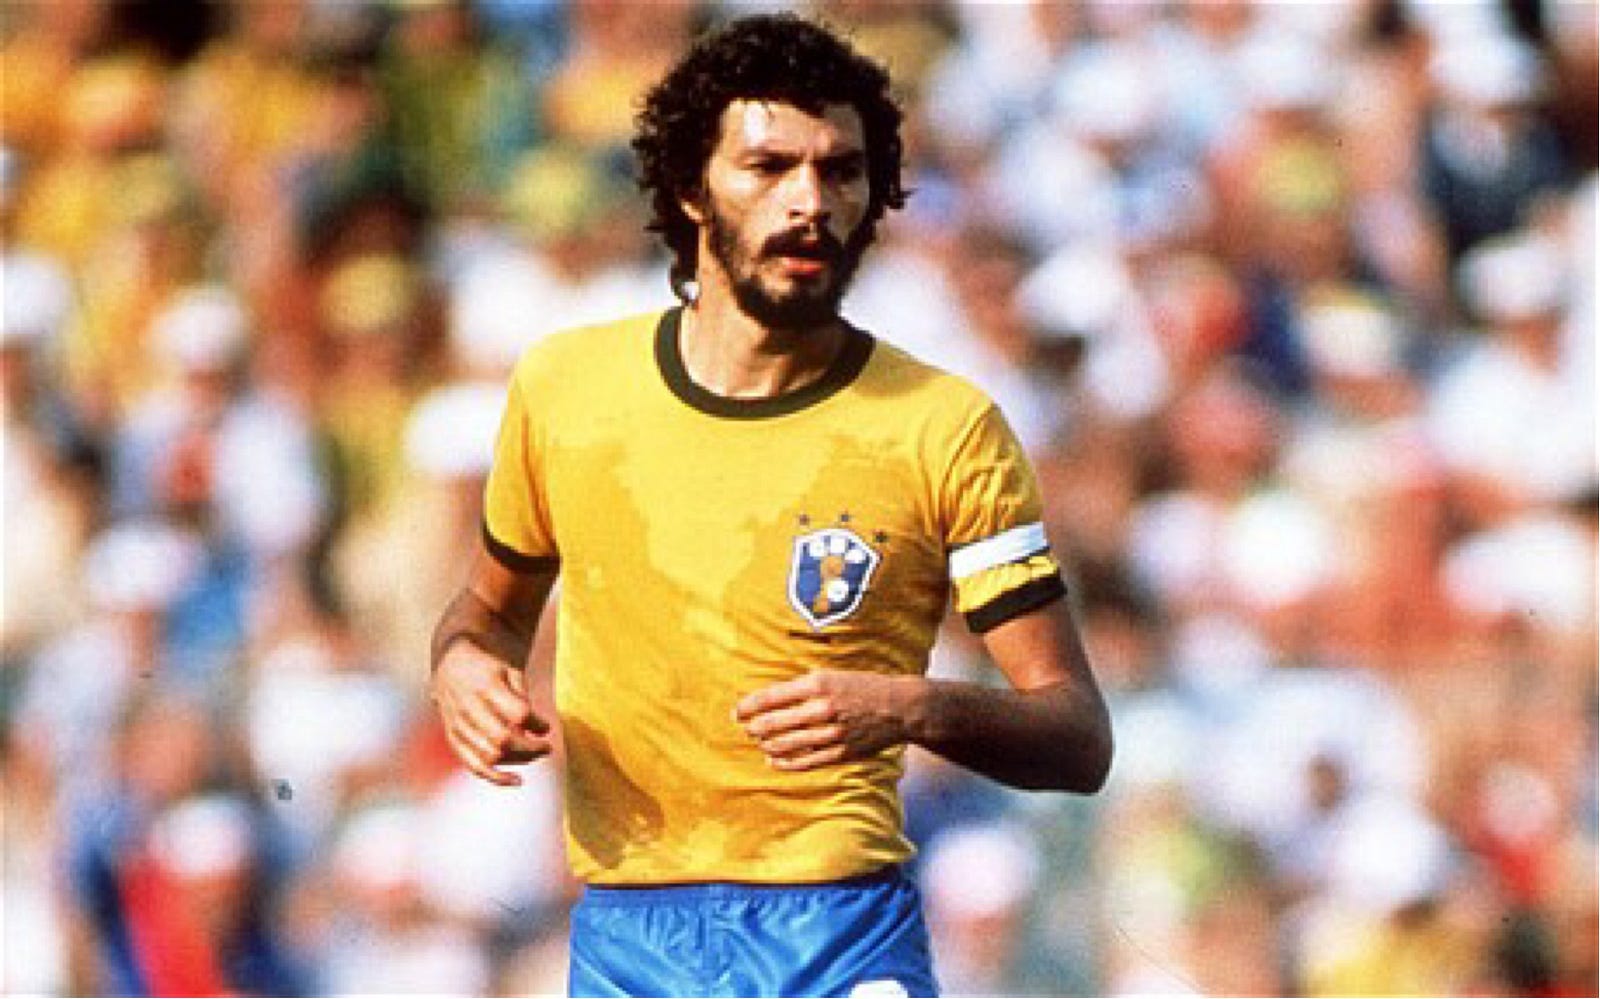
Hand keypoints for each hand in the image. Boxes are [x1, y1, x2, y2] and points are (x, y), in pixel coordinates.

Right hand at [430, 640, 551, 786]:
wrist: (454, 654)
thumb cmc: (491, 658)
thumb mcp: (511, 667)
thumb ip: (522, 697)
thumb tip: (538, 731)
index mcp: (485, 685)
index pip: (518, 715)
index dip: (537, 725)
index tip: (547, 727)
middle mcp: (468, 707)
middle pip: (503, 741)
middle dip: (531, 749)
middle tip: (548, 747)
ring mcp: (457, 723)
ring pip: (489, 756)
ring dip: (518, 761)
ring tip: (537, 756)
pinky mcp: (452, 735)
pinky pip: (471, 763)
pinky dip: (494, 776)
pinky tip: (516, 780)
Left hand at [734, 671, 922, 770]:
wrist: (899, 707)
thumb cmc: (861, 687)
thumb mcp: (830, 676)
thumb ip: (800, 688)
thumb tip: (766, 701)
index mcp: (817, 684)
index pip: (770, 698)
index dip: (748, 707)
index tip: (737, 712)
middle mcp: (822, 709)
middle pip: (773, 724)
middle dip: (753, 727)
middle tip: (746, 728)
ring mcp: (831, 733)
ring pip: (784, 745)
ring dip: (766, 745)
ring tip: (760, 742)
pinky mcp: (839, 753)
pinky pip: (803, 762)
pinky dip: (783, 763)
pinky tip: (773, 760)